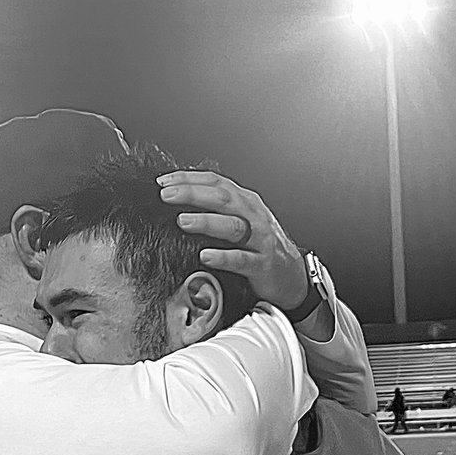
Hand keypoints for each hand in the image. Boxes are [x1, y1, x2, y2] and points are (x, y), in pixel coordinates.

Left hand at [156, 167, 308, 312]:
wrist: (292, 275)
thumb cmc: (260, 246)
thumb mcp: (242, 219)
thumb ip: (217, 209)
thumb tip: (180, 199)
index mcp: (245, 201)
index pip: (216, 182)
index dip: (190, 179)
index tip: (164, 181)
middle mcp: (253, 215)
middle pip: (222, 198)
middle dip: (193, 194)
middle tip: (167, 195)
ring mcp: (260, 240)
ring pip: (233, 226)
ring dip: (206, 221)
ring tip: (183, 220)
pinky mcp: (262, 264)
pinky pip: (242, 259)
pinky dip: (223, 257)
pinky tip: (206, 256)